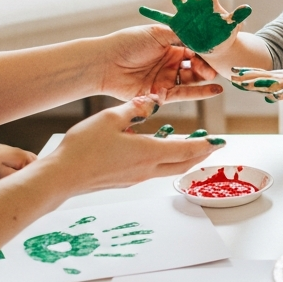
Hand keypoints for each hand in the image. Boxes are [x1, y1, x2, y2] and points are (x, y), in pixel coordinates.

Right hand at [39, 95, 222, 194]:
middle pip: (183, 163)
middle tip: (212, 146)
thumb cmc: (84, 148)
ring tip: (188, 145)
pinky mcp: (124, 181)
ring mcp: (135, 178)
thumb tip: (151, 100)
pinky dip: (162, 159)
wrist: (61, 177)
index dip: (206, 144)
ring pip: (168, 168)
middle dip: (201, 154)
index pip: (188, 149)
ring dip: (181, 157)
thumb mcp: (110, 118)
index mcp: (149, 152)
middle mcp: (147, 168)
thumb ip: (134, 108)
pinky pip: (151, 169)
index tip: (220, 141)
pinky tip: (154, 149)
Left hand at [99, 25, 223, 102]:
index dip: (206, 50)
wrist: (104, 63)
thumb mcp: (157, 33)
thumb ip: (182, 34)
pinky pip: (185, 94)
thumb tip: (205, 34)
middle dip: (207, 65)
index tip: (215, 50)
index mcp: (170, 45)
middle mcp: (170, 62)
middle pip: (197, 65)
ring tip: (212, 75)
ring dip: (205, 78)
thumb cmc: (127, 43)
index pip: (195, 48)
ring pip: (193, 80)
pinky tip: (216, 90)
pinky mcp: (161, 95)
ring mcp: (166, 79)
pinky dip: (201, 93)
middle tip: (211, 65)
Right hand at [138, 0, 251, 53]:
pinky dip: (153, 15)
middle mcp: (195, 5)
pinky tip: (141, 9)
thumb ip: (237, 17)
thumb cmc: (225, 35)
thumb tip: (248, 8)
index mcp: (209, 4)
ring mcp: (185, 13)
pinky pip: (163, 19)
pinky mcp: (177, 24)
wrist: (216, 46)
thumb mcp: (231, 26)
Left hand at [231, 67, 282, 105]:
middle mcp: (280, 78)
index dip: (245, 72)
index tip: (232, 70)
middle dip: (246, 78)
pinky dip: (279, 95)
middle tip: (232, 77)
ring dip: (257, 83)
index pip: (259, 73)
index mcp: (277, 76)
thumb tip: (263, 94)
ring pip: (270, 84)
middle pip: (260, 77)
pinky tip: (271, 97)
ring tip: (245, 85)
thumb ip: (275, 89)